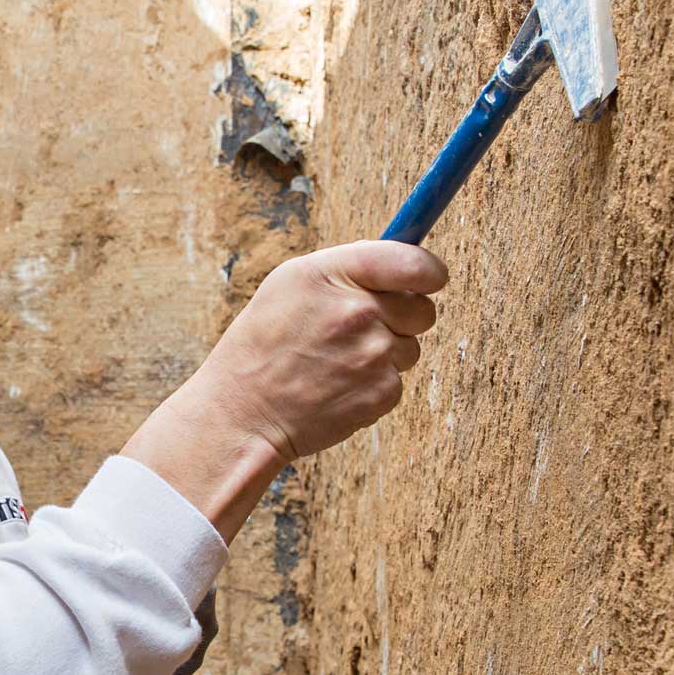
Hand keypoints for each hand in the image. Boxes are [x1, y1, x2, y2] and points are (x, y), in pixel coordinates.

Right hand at [125, 241, 445, 536]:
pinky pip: (397, 380)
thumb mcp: (291, 283)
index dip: (430, 271)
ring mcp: (373, 354)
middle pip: (423, 308)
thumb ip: (350, 267)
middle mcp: (357, 310)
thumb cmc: (265, 343)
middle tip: (361, 329)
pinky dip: (374, 385)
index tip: (430, 278)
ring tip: (337, 361)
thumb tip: (406, 263)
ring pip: (410, 347)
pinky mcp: (381, 393)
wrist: (242, 412)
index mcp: (333, 274)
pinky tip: (337, 386)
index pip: (413, 262)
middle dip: (403, 316)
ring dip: (384, 354)